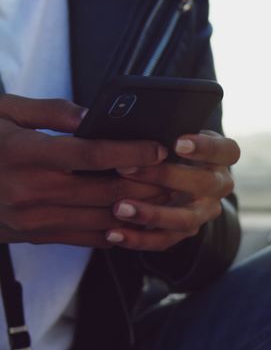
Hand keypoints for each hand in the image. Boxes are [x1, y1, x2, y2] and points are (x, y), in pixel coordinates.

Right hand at [0, 94, 168, 246]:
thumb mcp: (2, 112)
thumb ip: (50, 111)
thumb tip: (93, 115)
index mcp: (26, 154)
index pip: (92, 155)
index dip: (132, 151)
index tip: (160, 147)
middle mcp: (33, 191)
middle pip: (107, 191)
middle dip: (148, 183)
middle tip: (175, 173)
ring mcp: (35, 219)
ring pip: (104, 218)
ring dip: (140, 209)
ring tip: (167, 195)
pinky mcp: (37, 236)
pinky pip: (89, 238)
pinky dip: (119, 230)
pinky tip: (140, 218)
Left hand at [107, 130, 239, 250]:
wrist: (173, 173)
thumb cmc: (167, 144)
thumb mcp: (170, 131)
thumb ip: (159, 127)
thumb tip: (123, 121)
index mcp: (221, 156)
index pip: (226, 150)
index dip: (205, 148)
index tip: (178, 142)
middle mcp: (218, 185)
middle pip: (204, 184)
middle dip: (165, 177)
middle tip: (127, 169)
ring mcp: (204, 211)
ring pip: (186, 218)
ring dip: (152, 214)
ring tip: (119, 208)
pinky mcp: (185, 231)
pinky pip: (165, 240)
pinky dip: (138, 239)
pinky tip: (113, 233)